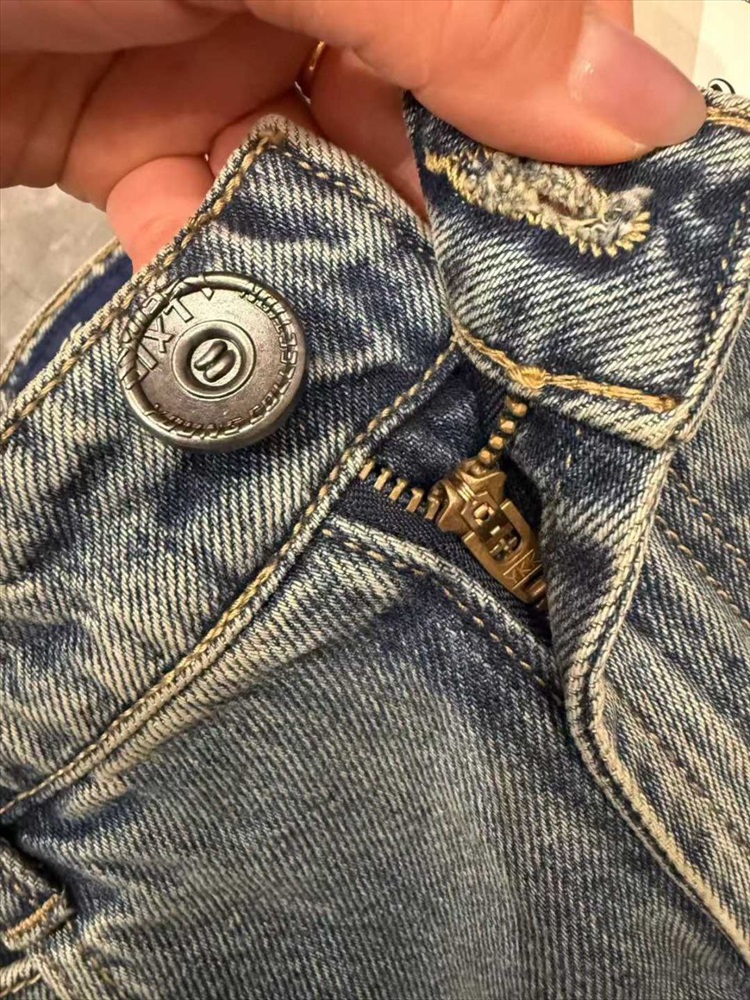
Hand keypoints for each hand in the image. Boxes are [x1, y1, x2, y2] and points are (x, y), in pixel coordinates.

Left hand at [0, 0, 704, 268]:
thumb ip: (462, 8)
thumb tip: (647, 105)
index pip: (515, 10)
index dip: (552, 109)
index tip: (575, 225)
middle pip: (421, 110)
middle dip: (427, 207)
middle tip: (456, 302)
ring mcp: (213, 44)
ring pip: (319, 178)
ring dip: (314, 244)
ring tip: (320, 292)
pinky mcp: (131, 126)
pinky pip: (206, 209)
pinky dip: (205, 249)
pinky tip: (189, 253)